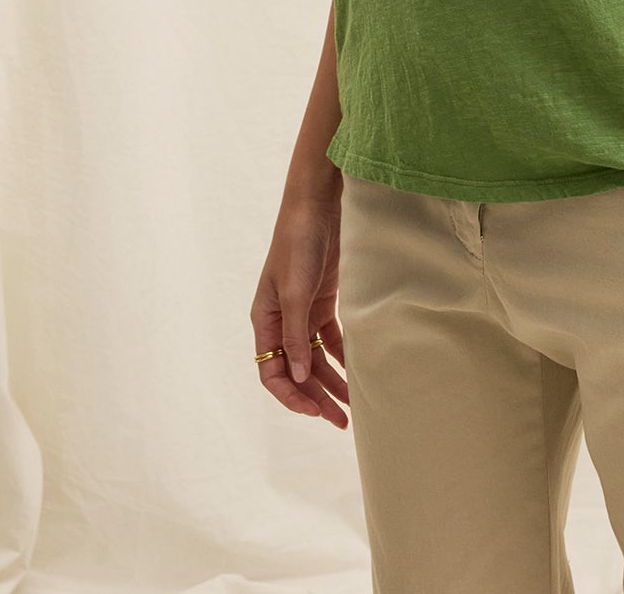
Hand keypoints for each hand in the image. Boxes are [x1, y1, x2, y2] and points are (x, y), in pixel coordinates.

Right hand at [251, 193, 350, 427]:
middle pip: (297, 370)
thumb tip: (299, 376)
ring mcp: (303, 310)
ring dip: (332, 380)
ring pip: (316, 357)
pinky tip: (357, 370)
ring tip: (353, 405)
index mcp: (265, 320)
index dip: (291, 396)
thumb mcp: (295, 290)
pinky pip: (331, 338)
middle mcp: (282, 320)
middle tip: (340, 420)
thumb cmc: (298, 243)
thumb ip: (296, 334)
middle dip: (316, 396)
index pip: (272, 371)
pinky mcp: (322, 300)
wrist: (318, 204)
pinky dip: (342, 355)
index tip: (315, 411)